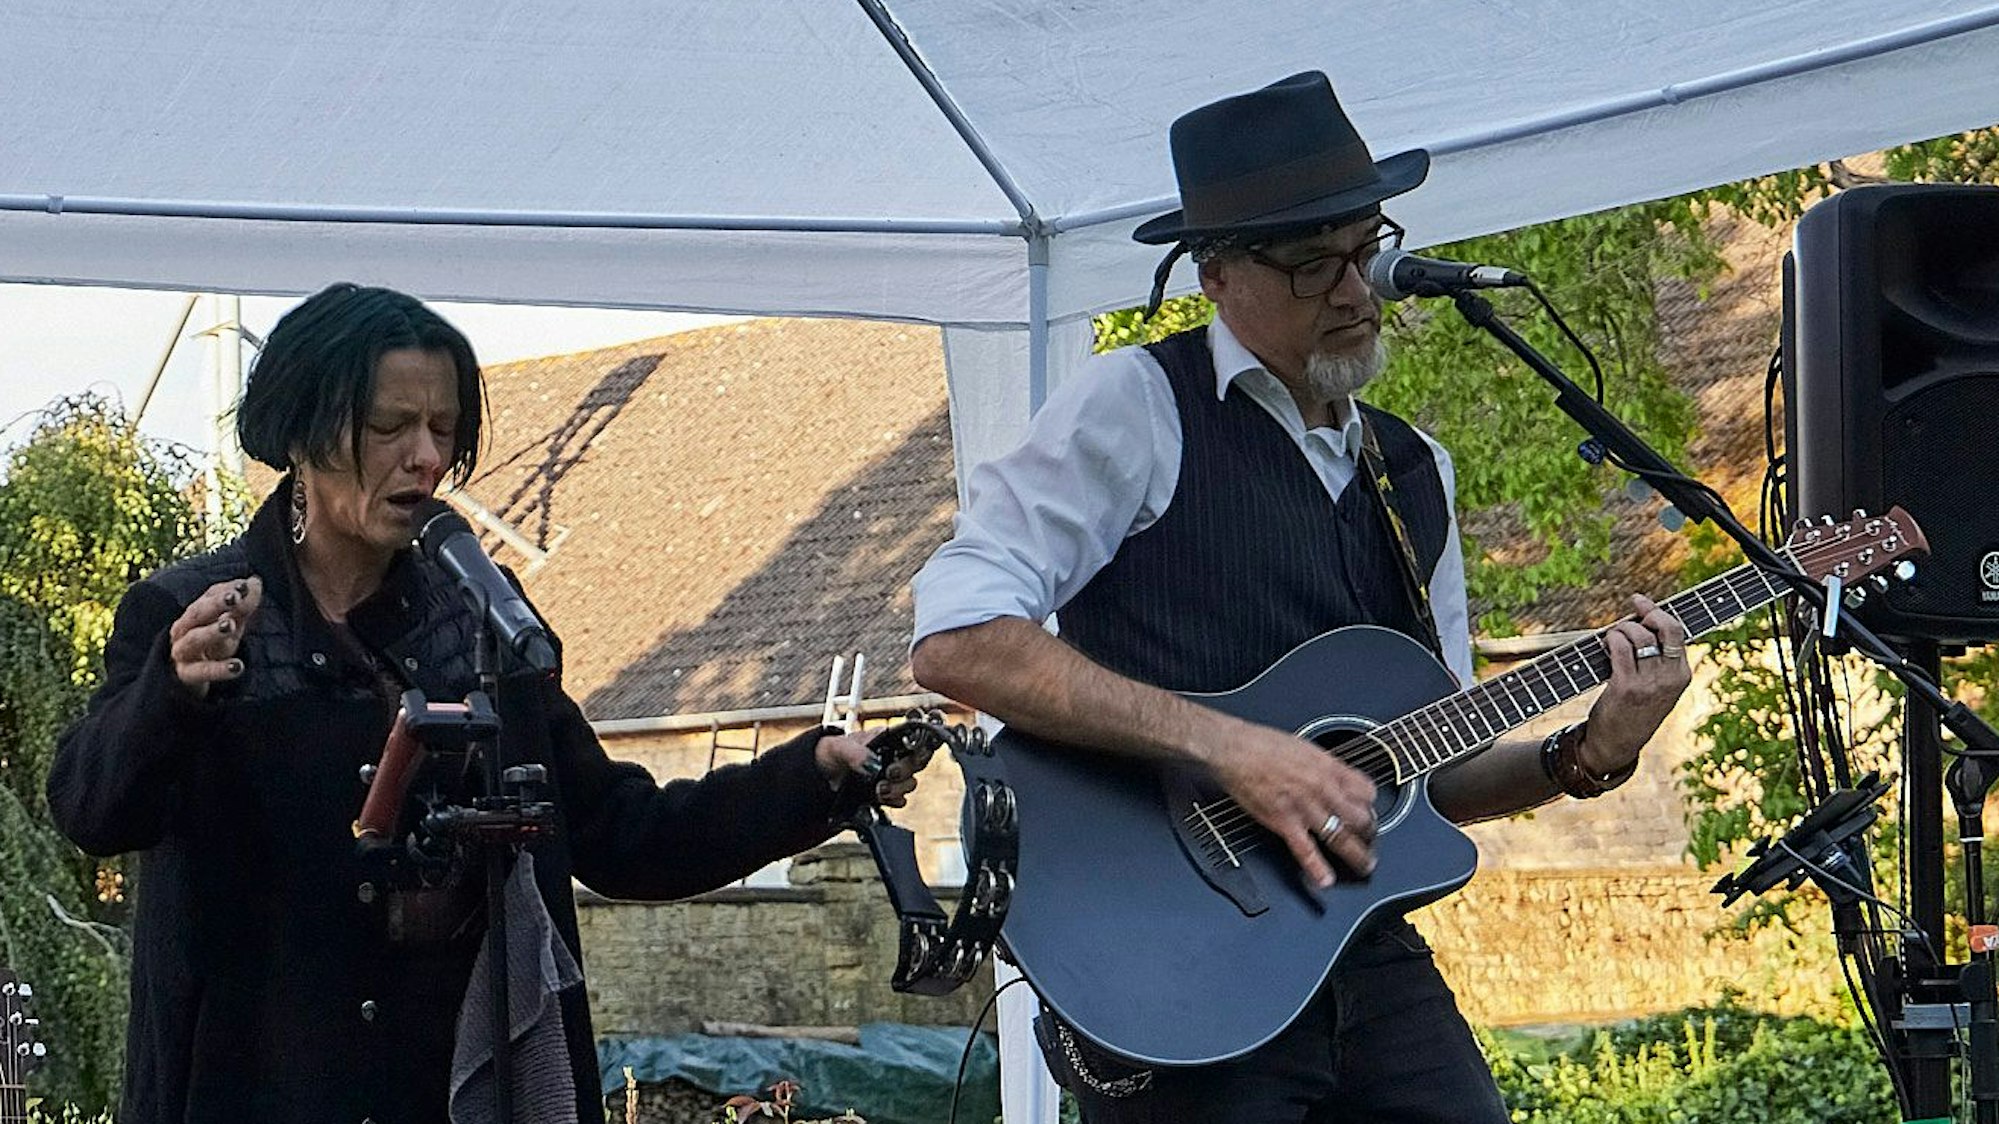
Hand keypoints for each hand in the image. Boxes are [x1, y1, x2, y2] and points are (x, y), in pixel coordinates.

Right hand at [168, 577, 261, 698]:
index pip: (209, 596)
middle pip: (197, 613)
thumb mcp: (232, 623)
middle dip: (216, 604)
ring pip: (194, 640)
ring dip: (212, 631)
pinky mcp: (187, 675)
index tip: (245, 585)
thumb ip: (244, 604)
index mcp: (195, 612)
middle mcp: (184, 629)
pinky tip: (238, 666)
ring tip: (231, 625)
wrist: (192, 677)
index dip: (227, 590)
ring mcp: (183, 652)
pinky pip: (201, 671)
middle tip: (234, 598)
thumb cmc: (214, 643)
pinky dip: (218, 669)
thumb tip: (254, 581)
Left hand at [814, 729, 930, 806]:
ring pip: (910, 783)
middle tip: (889, 774)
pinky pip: (900, 800)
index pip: (915, 739)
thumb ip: (855, 753)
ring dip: (897, 788)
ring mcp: (890, 776)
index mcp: (886, 739)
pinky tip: (879, 799)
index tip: (908, 758)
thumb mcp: (837, 748)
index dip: (919, 748)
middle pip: (917, 763)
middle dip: (905, 770)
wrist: (818, 777)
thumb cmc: (828, 754)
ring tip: (879, 790)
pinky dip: (892, 801)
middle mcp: (893, 756)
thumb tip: (873, 764)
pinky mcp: (885, 794)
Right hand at [1207, 720, 1376, 889]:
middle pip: (1361, 818)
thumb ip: (1324, 765)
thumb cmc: (1263, 744)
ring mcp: (1306, 808)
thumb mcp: (1305, 747)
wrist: (1235, 749)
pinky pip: (1306, 851)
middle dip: (1370, 832)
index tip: (1368, 810)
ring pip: (1342, 838)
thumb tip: (1335, 776)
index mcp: (1329, 768)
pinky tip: (1325, 880)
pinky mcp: (1285, 823)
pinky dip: (1318, 869)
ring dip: (1357, 855)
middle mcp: (1323, 789)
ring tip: (1364, 865)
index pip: (1367, 791)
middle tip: (1369, 839)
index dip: (1370, 804)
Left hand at [1584, 593, 1691, 775]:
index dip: (1658, 611)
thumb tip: (1638, 620)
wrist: (1617, 744)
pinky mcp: (1627, 687)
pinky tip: (1605, 644)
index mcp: (1682, 675)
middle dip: (1648, 612)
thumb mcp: (1655, 686)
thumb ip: (1655, 659)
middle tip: (1630, 612)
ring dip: (1622, 628)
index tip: (1640, 601)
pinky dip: (1611, 638)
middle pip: (1666, 627)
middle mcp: (1670, 677)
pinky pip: (1620, 648)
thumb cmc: (1633, 709)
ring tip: (1612, 636)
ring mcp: (1650, 683)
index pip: (1678, 632)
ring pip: (1640, 635)